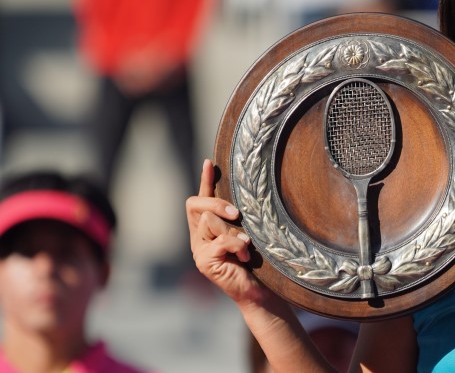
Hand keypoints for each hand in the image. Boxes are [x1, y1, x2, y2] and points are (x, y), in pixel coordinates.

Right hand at [186, 159, 270, 303]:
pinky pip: (219, 241)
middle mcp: (197, 237)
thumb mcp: (248, 232)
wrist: (258, 291)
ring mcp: (198, 250)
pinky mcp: (204, 262)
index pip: (200, 200)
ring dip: (232, 230)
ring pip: (208, 221)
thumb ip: (239, 218)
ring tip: (247, 245)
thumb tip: (246, 194)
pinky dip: (236, 244)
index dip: (205, 180)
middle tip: (237, 213)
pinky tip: (245, 254)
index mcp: (207, 229)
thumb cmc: (258, 262)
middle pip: (196, 205)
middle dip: (216, 203)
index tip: (210, 162)